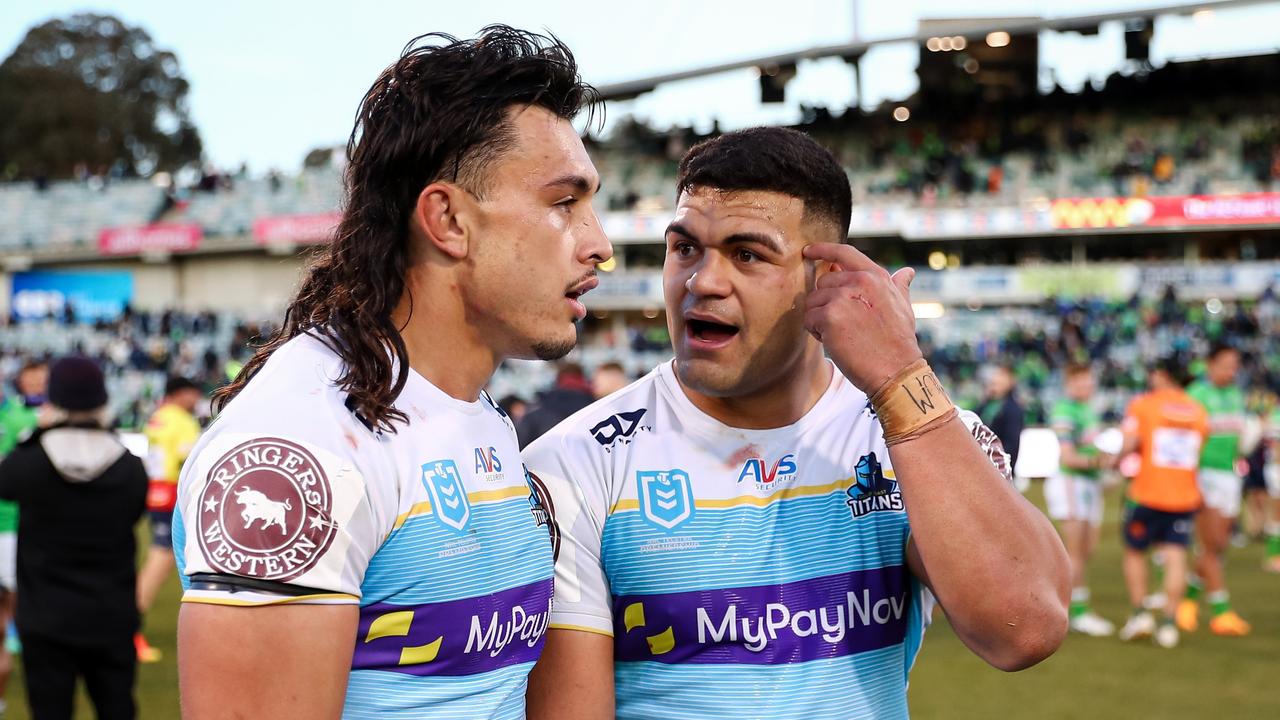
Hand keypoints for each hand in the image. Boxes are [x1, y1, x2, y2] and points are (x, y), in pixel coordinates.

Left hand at [802, 243, 921, 394]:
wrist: (895, 369)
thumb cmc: (899, 341)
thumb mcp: (903, 307)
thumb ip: (899, 286)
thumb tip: (906, 272)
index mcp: (875, 276)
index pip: (844, 253)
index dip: (823, 249)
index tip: (809, 250)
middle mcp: (858, 281)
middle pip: (823, 282)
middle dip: (826, 302)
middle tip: (843, 323)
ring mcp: (842, 298)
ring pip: (813, 301)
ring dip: (820, 319)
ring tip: (841, 334)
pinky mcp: (829, 317)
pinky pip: (809, 319)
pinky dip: (816, 332)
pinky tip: (835, 342)